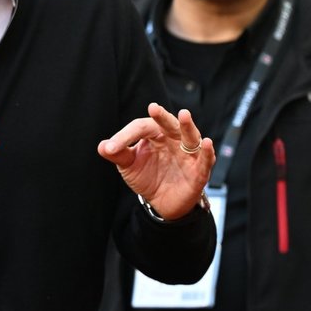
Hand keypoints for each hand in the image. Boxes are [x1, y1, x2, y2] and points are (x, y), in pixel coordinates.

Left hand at [98, 103, 213, 220]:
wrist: (162, 202)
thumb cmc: (147, 176)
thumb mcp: (129, 165)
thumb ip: (118, 154)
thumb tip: (102, 146)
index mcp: (155, 134)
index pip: (141, 127)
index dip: (125, 136)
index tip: (111, 148)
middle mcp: (173, 139)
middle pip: (169, 124)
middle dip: (162, 116)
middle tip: (153, 108)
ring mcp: (187, 154)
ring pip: (190, 136)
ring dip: (188, 126)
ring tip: (184, 115)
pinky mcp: (199, 171)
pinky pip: (205, 159)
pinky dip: (207, 152)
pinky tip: (206, 142)